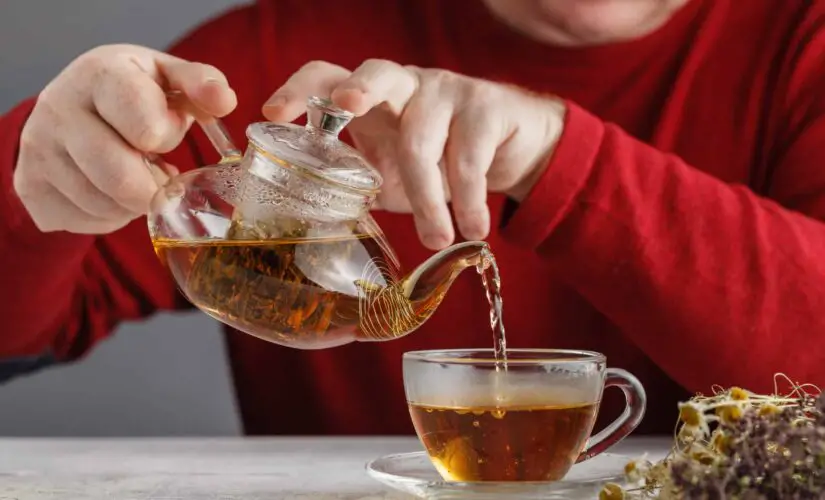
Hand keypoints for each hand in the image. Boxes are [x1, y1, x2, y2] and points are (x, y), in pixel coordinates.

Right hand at [13, 44, 236, 233]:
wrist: (71, 105)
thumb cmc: (132, 93)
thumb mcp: (167, 77)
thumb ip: (201, 84)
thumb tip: (224, 101)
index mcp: (101, 74)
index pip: (146, 127)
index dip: (165, 138)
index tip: (162, 132)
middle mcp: (59, 108)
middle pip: (122, 179)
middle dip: (153, 185)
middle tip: (157, 170)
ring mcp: (38, 150)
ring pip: (105, 206)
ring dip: (132, 202)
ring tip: (133, 174)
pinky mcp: (30, 186)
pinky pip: (84, 222)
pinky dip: (108, 215)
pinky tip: (108, 189)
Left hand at [262, 60, 564, 249]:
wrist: (513, 151)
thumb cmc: (441, 161)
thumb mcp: (395, 174)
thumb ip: (360, 185)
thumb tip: (314, 223)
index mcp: (373, 100)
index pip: (328, 78)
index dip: (299, 89)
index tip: (272, 113)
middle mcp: (405, 85)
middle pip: (376, 72)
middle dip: (357, 89)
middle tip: (347, 109)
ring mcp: (447, 91)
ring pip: (422, 140)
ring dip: (428, 199)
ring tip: (436, 239)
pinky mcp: (487, 107)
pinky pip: (468, 158)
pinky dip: (468, 201)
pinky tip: (472, 228)